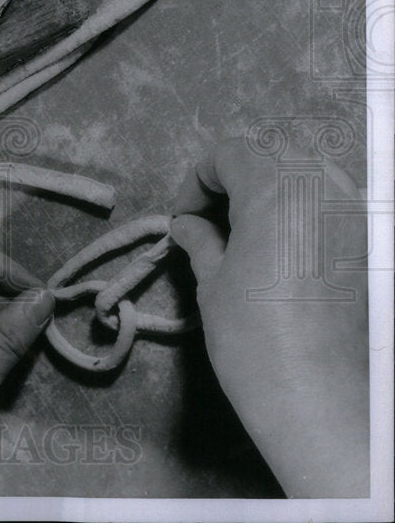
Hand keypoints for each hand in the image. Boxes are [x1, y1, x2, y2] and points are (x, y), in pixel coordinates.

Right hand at [170, 138, 368, 497]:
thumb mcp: (213, 282)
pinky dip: (302, 212)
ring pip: (306, 174)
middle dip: (234, 180)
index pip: (229, 153)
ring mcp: (353, 213)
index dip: (197, 182)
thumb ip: (201, 240)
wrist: (318, 397)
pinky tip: (283, 251)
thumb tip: (188, 225)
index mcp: (276, 187)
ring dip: (270, 192)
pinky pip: (331, 203)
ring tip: (245, 235)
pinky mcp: (368, 242)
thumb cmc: (253, 337)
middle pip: (270, 155)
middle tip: (210, 223)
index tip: (183, 219)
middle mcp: (322, 186)